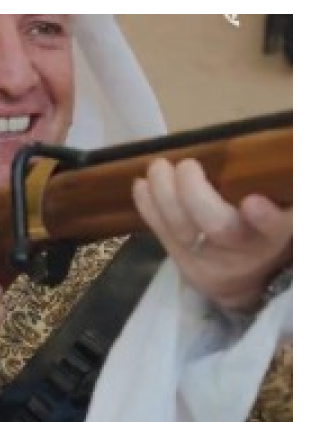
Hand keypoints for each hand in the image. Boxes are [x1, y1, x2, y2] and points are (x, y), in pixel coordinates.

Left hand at [132, 158, 291, 312]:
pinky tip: (141, 185)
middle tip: (188, 165)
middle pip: (220, 227)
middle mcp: (246, 250)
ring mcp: (211, 261)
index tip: (252, 202)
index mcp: (277, 232)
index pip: (277, 227)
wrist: (242, 279)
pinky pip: (161, 234)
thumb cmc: (263, 228)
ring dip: (163, 195)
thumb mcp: (281, 212)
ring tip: (159, 167)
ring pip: (183, 231)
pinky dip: (148, 207)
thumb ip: (274, 187)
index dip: (265, 219)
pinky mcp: (183, 263)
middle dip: (194, 194)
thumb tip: (270, 142)